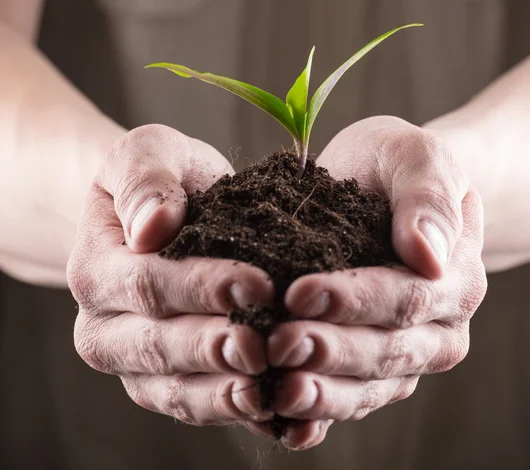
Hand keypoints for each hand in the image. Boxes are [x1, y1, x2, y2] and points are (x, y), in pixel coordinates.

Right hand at [67, 124, 275, 432]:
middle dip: (215, 348)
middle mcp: (106, 329)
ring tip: (269, 389)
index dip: (203, 287)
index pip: (148, 285)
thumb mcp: (149, 155)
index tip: (258, 285)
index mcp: (96, 272)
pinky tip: (276, 414)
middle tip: (265, 346)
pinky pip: (200, 409)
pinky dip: (237, 415)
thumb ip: (144, 180)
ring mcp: (136, 367)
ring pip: (177, 391)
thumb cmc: (164, 182)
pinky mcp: (170, 387)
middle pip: (160, 347)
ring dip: (225, 394)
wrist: (168, 220)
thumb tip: (151, 225)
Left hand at [267, 116, 486, 449]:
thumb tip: (429, 254)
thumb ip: (428, 196)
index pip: (407, 297)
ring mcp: (406, 354)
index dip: (355, 299)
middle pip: (387, 349)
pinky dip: (320, 412)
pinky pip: (351, 398)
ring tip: (278, 389)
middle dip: (331, 350)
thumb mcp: (415, 155)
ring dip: (323, 391)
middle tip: (278, 344)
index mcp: (454, 277)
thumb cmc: (394, 166)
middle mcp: (437, 327)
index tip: (300, 293)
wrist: (379, 188)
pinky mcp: (372, 370)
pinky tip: (285, 419)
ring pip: (369, 385)